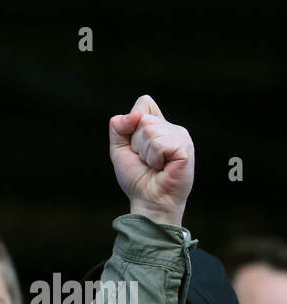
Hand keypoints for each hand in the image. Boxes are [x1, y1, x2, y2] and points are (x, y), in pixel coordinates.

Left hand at [109, 94, 193, 226]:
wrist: (148, 200)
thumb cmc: (137, 178)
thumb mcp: (119, 151)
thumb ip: (118, 129)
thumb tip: (132, 114)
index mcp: (158, 126)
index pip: (144, 103)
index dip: (132, 120)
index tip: (132, 145)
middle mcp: (171, 128)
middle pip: (143, 119)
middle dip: (135, 143)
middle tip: (145, 160)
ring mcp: (181, 137)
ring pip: (150, 131)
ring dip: (144, 153)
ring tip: (154, 165)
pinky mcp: (185, 148)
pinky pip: (159, 144)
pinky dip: (154, 158)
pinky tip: (162, 167)